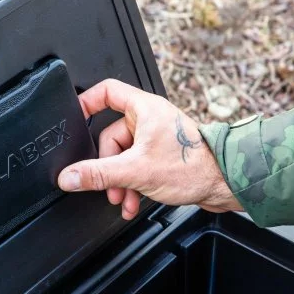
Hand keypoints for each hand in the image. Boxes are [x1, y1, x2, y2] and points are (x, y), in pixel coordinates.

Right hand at [58, 79, 241, 219]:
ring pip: (123, 155)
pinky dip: (131, 184)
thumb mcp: (136, 171)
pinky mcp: (161, 155)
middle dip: (108, 166)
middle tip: (109, 185)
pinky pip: (135, 166)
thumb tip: (69, 176)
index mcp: (144, 109)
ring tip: (123, 199)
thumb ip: (98, 174)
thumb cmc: (193, 167)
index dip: (87, 102)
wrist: (224, 185)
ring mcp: (155, 138)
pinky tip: (133, 202)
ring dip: (119, 181)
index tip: (74, 118)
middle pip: (110, 135)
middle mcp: (149, 119)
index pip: (107, 91)